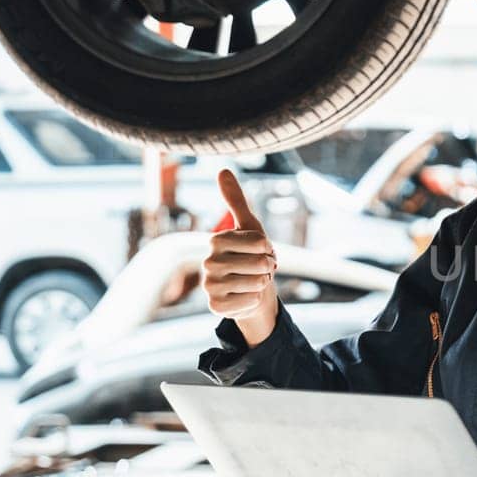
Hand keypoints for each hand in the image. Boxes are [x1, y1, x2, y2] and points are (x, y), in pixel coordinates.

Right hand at [203, 169, 278, 345]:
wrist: (251, 289)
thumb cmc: (251, 255)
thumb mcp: (250, 227)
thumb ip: (236, 200)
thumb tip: (222, 169)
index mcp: (216, 241)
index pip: (259, 242)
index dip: (268, 248)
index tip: (263, 251)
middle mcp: (208, 262)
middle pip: (258, 263)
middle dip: (268, 267)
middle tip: (260, 269)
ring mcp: (209, 286)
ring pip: (256, 283)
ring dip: (263, 283)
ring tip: (254, 282)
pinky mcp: (215, 307)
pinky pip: (250, 302)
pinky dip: (256, 300)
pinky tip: (247, 297)